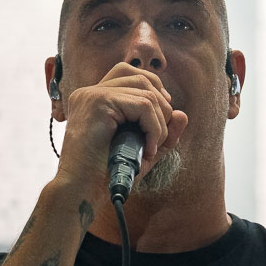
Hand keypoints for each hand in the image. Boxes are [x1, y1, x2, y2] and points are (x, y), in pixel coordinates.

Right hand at [54, 63, 188, 197]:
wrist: (82, 191)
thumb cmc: (106, 175)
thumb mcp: (141, 151)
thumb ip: (162, 134)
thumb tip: (182, 114)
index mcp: (93, 99)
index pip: (128, 73)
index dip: (152, 90)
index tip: (161, 119)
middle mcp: (89, 92)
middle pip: (141, 77)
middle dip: (161, 106)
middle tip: (159, 138)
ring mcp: (92, 95)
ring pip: (146, 93)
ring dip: (160, 122)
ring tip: (152, 148)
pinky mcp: (98, 102)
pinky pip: (143, 105)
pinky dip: (154, 129)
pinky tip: (148, 150)